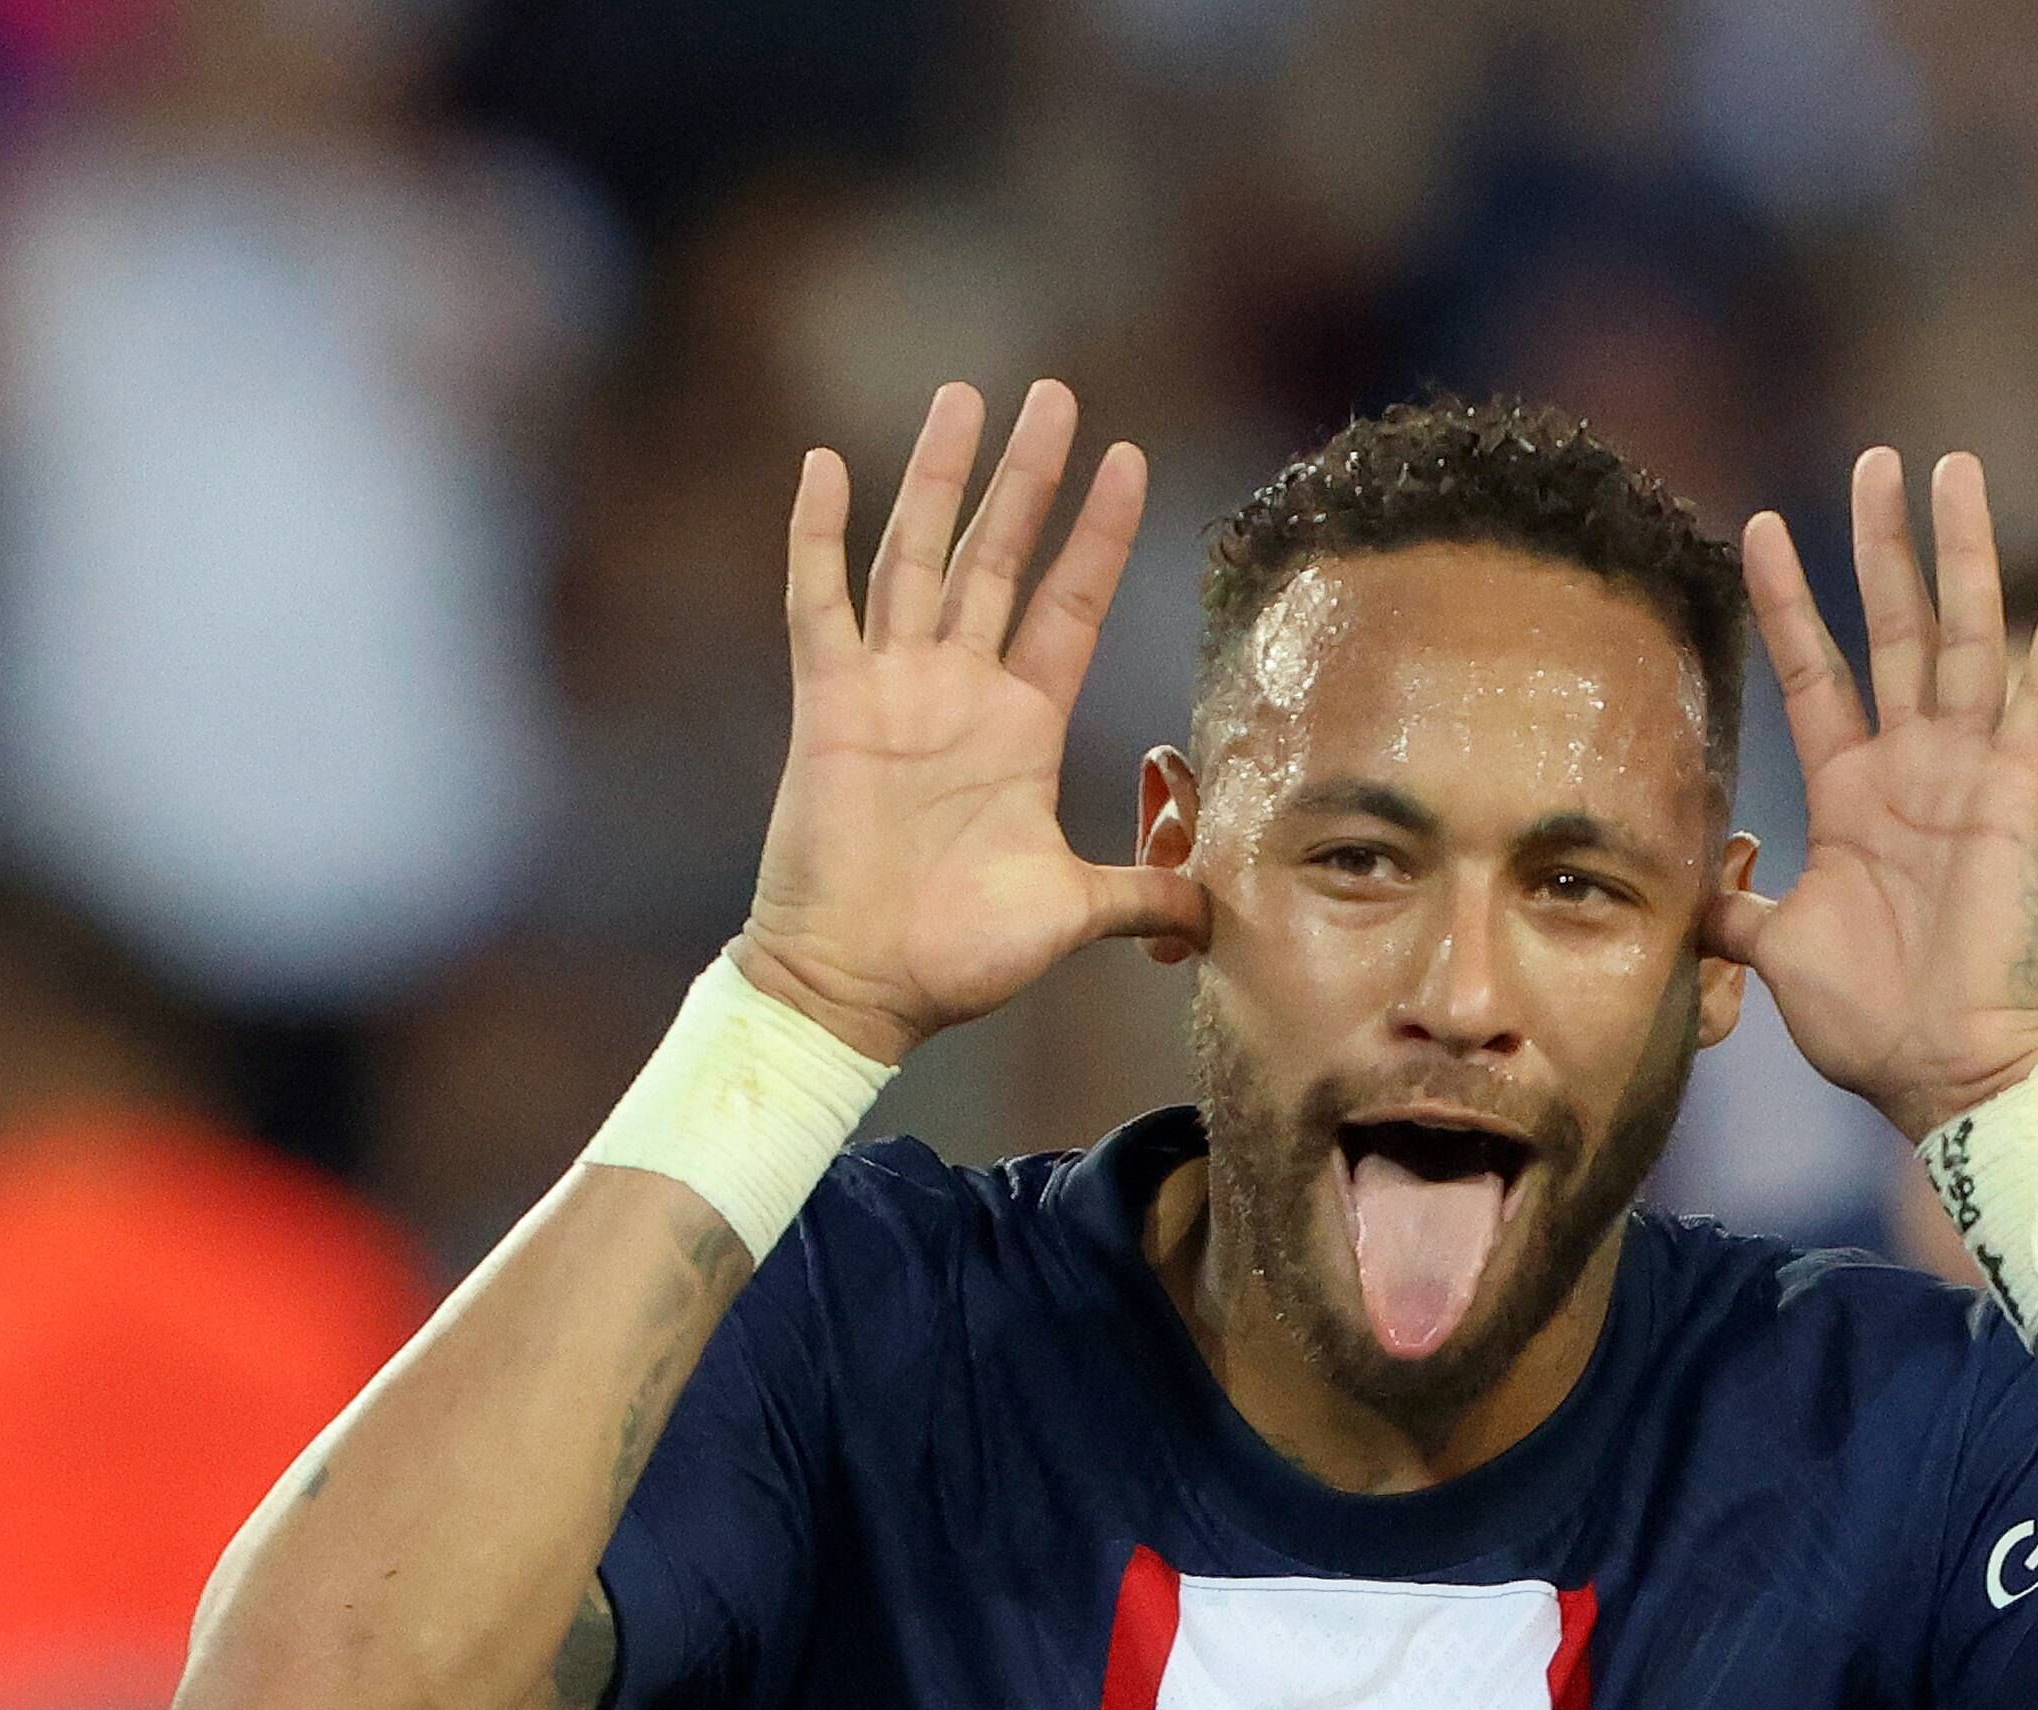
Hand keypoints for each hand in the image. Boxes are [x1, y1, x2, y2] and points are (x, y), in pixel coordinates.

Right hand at [736, 381, 1206, 1068]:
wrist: (859, 988)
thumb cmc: (955, 957)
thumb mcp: (1073, 913)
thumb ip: (1145, 896)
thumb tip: (1221, 911)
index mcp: (1020, 724)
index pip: (1071, 603)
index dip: (1099, 534)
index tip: (1131, 460)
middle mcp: (958, 690)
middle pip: (999, 555)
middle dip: (1029, 474)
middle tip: (1055, 393)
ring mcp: (890, 689)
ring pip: (917, 555)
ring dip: (939, 476)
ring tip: (964, 397)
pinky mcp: (828, 704)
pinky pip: (819, 601)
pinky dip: (816, 533)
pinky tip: (824, 462)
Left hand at [1709, 451, 2037, 1143]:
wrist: (1947, 1078)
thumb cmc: (1872, 1025)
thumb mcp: (1772, 954)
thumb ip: (1730, 904)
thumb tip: (1688, 872)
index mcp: (1852, 795)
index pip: (1815, 673)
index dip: (1788, 603)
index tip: (1759, 526)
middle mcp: (1913, 769)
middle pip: (1895, 629)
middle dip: (1882, 545)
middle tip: (1878, 460)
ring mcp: (1970, 775)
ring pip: (1964, 636)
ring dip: (1958, 552)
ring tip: (1950, 466)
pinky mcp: (2022, 795)